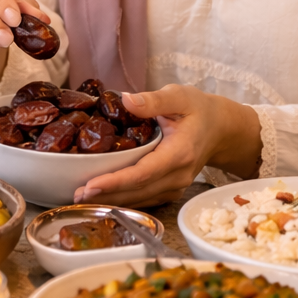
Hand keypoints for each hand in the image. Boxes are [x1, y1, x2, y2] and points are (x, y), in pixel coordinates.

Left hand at [73, 84, 261, 207]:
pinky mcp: (171, 190)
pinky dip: (123, 199)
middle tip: (75, 196)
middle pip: (138, 191)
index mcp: (179, 153)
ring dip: (111, 200)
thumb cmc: (199, 109)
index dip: (115, 181)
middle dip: (106, 195)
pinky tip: (102, 197)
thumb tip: (126, 100)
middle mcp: (178, 175)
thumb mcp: (180, 96)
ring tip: (82, 199)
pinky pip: (145, 199)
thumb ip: (153, 99)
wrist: (221, 129)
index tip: (90, 185)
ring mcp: (176, 186)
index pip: (142, 173)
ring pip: (140, 199)